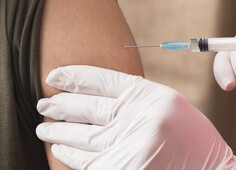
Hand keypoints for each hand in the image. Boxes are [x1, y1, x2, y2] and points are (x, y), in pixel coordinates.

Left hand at [36, 65, 235, 169]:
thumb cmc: (192, 141)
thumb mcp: (168, 107)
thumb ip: (135, 100)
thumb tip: (96, 98)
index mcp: (149, 96)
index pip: (101, 80)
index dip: (74, 76)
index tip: (53, 76)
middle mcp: (136, 118)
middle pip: (86, 107)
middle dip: (59, 104)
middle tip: (43, 102)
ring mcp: (127, 146)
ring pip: (80, 134)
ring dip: (57, 129)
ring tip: (43, 124)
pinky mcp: (120, 168)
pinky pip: (85, 160)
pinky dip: (69, 153)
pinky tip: (59, 147)